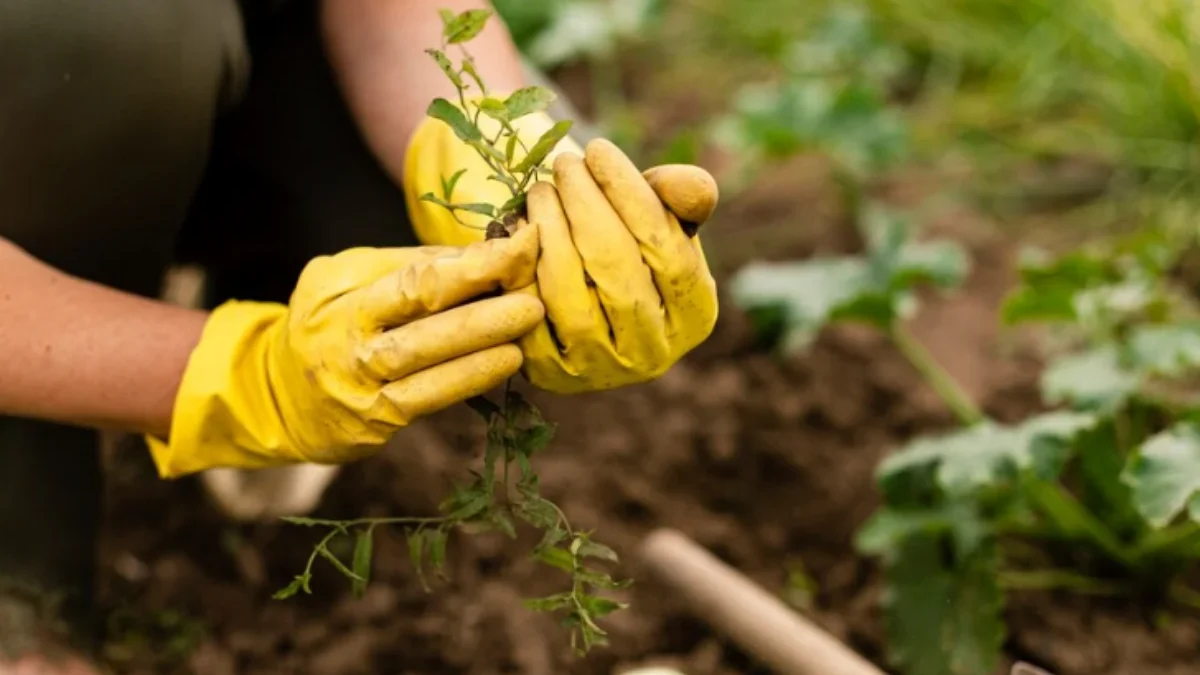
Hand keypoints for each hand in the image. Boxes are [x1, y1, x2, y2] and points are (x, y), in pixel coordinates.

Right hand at [146, 227, 541, 476]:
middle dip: (483, 297)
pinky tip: (505, 362)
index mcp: (342, 294)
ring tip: (528, 321)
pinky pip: (428, 398)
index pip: (414, 274)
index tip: (521, 242)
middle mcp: (347, 339)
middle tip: (533, 286)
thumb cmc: (324, 326)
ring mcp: (359, 384)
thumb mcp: (344, 280)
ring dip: (483, 340)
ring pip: (426, 359)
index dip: (471, 261)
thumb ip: (403, 266)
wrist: (271, 396)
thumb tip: (478, 251)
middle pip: (421, 312)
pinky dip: (468, 378)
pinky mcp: (373, 422)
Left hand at [402, 106, 719, 392]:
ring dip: (550, 230)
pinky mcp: (550, 375)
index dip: (631, 195)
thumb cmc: (630, 243)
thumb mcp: (662, 216)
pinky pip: (528, 313)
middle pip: (617, 268)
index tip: (599, 150)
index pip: (668, 250)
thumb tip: (690, 187)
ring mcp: (600, 370)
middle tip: (564, 164)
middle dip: (584, 205)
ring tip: (541, 190)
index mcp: (696, 315)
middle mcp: (654, 353)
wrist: (581, 298)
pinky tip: (519, 229)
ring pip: (569, 294)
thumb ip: (683, 196)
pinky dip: (521, 267)